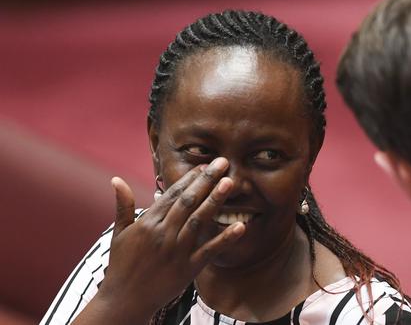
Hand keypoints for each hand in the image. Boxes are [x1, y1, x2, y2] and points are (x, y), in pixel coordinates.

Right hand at [95, 158, 244, 322]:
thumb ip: (123, 205)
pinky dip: (226, 238)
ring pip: (199, 220)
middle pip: (188, 202)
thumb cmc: (121, 265)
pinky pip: (210, 251)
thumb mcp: (119, 233)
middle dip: (207, 180)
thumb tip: (116, 179)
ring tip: (230, 183)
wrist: (123, 300)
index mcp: (148, 223)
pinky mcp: (188, 269)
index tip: (205, 166)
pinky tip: (241, 226)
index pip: (172, 195)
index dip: (190, 178)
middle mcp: (163, 234)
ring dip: (216, 200)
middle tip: (223, 163)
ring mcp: (177, 251)